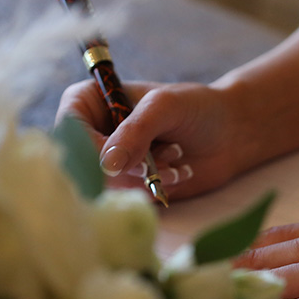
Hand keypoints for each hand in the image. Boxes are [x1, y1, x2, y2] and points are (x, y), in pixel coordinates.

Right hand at [55, 79, 256, 198]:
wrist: (231, 133)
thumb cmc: (197, 108)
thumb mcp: (165, 108)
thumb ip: (135, 131)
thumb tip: (106, 165)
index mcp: (90, 102)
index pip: (68, 128)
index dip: (90, 148)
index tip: (123, 158)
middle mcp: (94, 133)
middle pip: (83, 162)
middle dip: (124, 170)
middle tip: (155, 164)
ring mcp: (113, 162)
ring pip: (108, 185)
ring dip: (144, 180)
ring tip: (175, 160)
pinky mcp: (132, 184)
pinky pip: (130, 197)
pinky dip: (155, 191)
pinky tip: (179, 174)